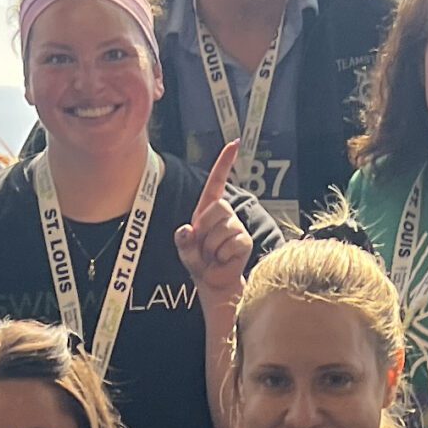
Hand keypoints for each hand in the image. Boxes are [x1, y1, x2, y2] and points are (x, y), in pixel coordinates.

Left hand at [175, 142, 253, 310]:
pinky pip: (229, 243)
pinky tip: (223, 261)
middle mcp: (226, 215)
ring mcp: (237, 227)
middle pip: (216, 207)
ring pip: (221, 228)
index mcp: (209, 210)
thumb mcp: (185, 249)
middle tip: (204, 246)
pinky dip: (220, 256)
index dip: (225, 163)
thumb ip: (182, 240)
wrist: (214, 284)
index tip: (235, 144)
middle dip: (205, 228)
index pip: (217, 182)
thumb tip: (187, 230)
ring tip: (213, 255)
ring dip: (210, 246)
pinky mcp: (244, 242)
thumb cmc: (200, 263)